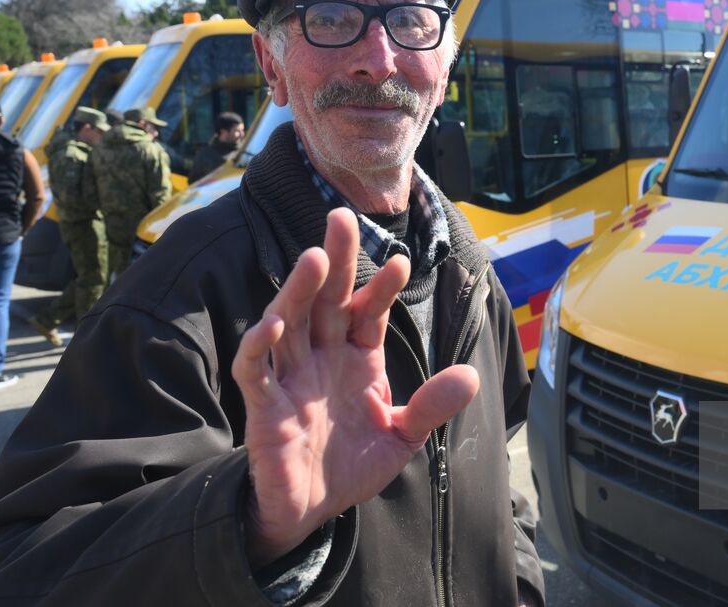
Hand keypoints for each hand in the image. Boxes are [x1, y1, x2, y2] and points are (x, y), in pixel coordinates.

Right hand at [232, 208, 479, 566]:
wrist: (310, 510)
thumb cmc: (352, 465)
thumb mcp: (403, 437)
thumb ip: (432, 407)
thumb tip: (471, 377)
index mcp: (357, 358)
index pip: (368, 312)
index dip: (381, 287)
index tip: (401, 261)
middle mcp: (322, 357)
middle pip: (325, 299)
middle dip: (334, 260)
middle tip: (340, 217)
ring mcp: (291, 377)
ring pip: (289, 321)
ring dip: (297, 290)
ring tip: (314, 258)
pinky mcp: (264, 406)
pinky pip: (256, 370)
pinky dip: (259, 346)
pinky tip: (272, 324)